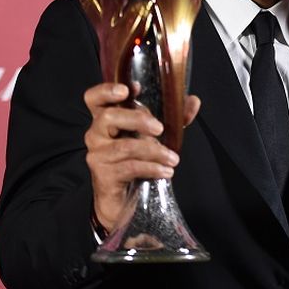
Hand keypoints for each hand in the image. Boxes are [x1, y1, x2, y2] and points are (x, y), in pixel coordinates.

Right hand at [83, 82, 200, 231]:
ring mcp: (98, 155)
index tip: (129, 89)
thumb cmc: (138, 159)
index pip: (94, 98)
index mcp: (107, 119)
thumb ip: (174, 117)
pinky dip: (152, 168)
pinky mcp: (103, 175)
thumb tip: (194, 101)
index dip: (107, 90)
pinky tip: (166, 171)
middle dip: (137, 119)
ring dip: (154, 151)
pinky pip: (130, 167)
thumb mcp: (157, 136)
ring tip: (173, 159)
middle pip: (109, 117)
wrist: (125, 199)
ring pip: (125, 146)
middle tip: (160, 129)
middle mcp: (97, 134)